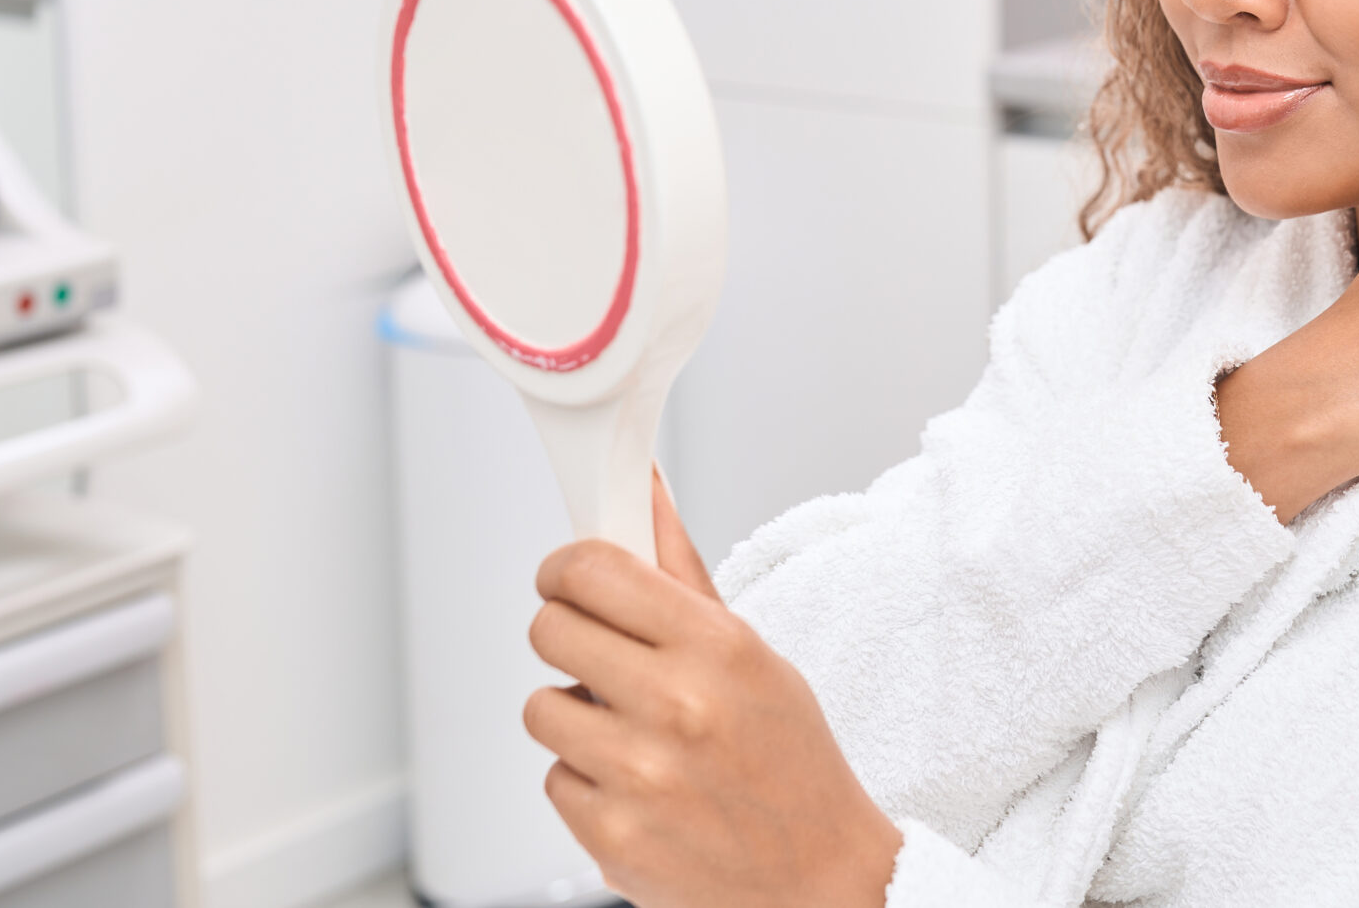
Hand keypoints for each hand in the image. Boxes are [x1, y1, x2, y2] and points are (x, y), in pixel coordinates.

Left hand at [524, 475, 903, 907]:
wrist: (818, 878)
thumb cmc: (789, 759)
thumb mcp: (752, 653)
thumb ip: (682, 574)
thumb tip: (642, 489)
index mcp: (717, 645)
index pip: (592, 569)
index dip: (565, 568)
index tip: (569, 578)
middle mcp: (677, 705)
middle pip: (549, 629)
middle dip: (567, 636)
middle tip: (602, 656)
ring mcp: (639, 775)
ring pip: (541, 708)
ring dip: (575, 717)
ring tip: (632, 733)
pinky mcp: (611, 837)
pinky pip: (554, 778)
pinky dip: (586, 782)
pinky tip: (637, 787)